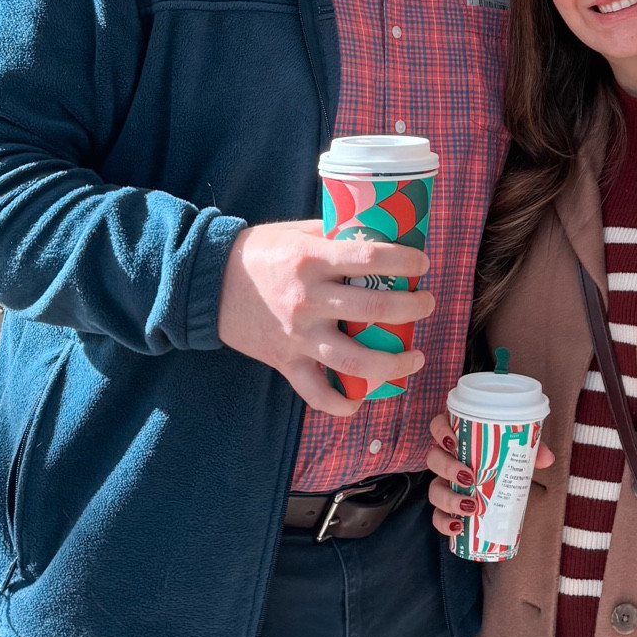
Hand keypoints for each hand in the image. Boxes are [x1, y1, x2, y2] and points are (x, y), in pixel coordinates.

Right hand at [217, 221, 433, 416]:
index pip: (369, 259)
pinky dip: (341, 404)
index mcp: (311, 259)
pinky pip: (315, 393)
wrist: (208, 283)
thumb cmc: (259, 252)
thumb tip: (380, 235)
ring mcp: (296, 335)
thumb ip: (335, 236)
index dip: (403, 261)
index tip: (422, 264)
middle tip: (427, 304)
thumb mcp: (298, 232)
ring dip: (393, 362)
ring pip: (353, 360)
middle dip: (411, 308)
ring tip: (415, 357)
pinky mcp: (284, 361)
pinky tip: (362, 401)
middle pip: (372, 309)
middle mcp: (307, 300)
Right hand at [423, 410, 554, 539]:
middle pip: (433, 458)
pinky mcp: (447, 506)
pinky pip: (437, 516)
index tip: (454, 441)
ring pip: (434, 489)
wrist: (504, 480)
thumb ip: (531, 449)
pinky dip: (444, 523)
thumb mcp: (517, 449)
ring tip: (470, 507)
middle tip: (470, 477)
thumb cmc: (505, 457)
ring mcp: (444, 483)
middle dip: (448, 469)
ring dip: (448, 499)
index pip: (438, 426)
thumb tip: (546, 459)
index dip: (440, 431)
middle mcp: (446, 458)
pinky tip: (458, 528)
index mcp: (458, 437)